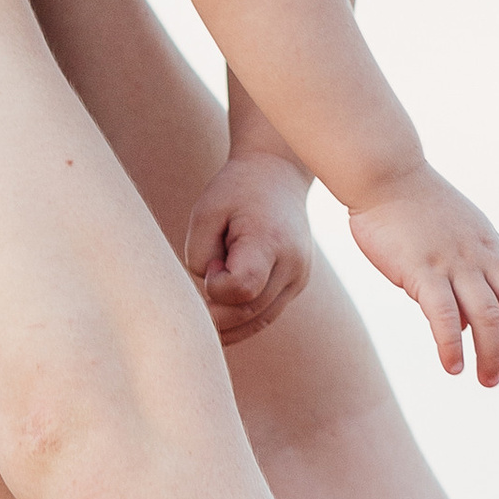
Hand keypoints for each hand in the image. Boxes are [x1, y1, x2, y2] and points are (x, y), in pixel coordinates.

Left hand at [183, 147, 315, 348]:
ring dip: (228, 324)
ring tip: (204, 309)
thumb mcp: (205, 211)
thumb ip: (199, 254)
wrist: (278, 175)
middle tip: (201, 286)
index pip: (242, 288)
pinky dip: (242, 320)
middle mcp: (292, 264)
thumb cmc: (236, 190)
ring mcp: (299, 278)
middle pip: (249, 311)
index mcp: (270, 240)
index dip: (216, 287)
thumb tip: (212, 292)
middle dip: (217, 310)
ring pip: (260, 321)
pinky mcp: (296, 285)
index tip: (211, 264)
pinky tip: (221, 315)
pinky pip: (267, 315)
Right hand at [348, 167, 498, 383]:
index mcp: (491, 245)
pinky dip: (451, 345)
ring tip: (486, 380)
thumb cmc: (414, 207)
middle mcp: (481, 255)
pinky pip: (444, 315)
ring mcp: (454, 262)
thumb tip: (464, 321)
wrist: (385, 174)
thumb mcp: (455, 234)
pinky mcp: (422, 269)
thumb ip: (467, 271)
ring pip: (489, 315)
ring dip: (493, 354)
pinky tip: (452, 366)